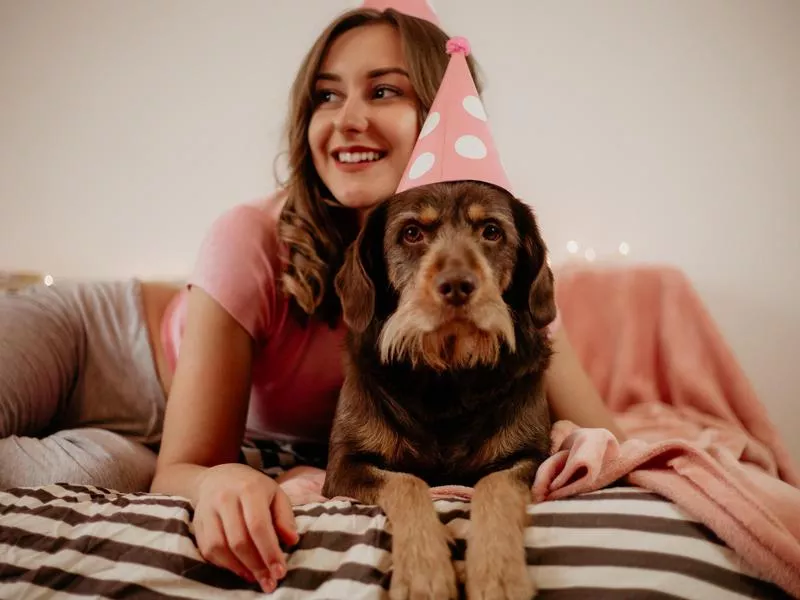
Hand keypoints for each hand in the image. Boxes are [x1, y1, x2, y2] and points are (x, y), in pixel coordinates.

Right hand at [193, 463, 298, 592]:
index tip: (280, 571)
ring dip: (239, 568)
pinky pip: (207, 550)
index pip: (258, 525)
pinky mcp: (197, 523)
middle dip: (256, 566)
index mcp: (249, 489)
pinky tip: (240, 569)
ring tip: (256, 577)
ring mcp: (207, 511)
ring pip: (220, 548)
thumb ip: (284, 516)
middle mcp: (225, 498)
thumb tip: (292, 541)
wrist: (218, 477)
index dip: (270, 551)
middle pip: (239, 540)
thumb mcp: (275, 493)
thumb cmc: (253, 487)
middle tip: (269, 582)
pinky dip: (224, 564)